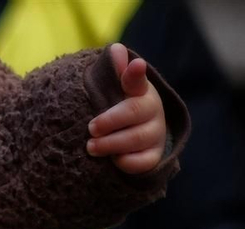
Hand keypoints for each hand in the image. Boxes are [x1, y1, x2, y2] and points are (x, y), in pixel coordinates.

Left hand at [87, 43, 166, 173]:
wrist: (129, 139)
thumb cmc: (118, 110)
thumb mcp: (114, 91)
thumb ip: (114, 73)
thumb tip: (116, 50)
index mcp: (141, 91)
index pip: (138, 81)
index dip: (135, 74)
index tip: (135, 65)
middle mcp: (152, 112)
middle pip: (135, 112)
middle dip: (111, 121)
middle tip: (91, 128)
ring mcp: (154, 135)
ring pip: (138, 139)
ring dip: (112, 143)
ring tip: (91, 147)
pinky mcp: (152, 156)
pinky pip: (143, 162)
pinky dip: (127, 162)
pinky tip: (113, 160)